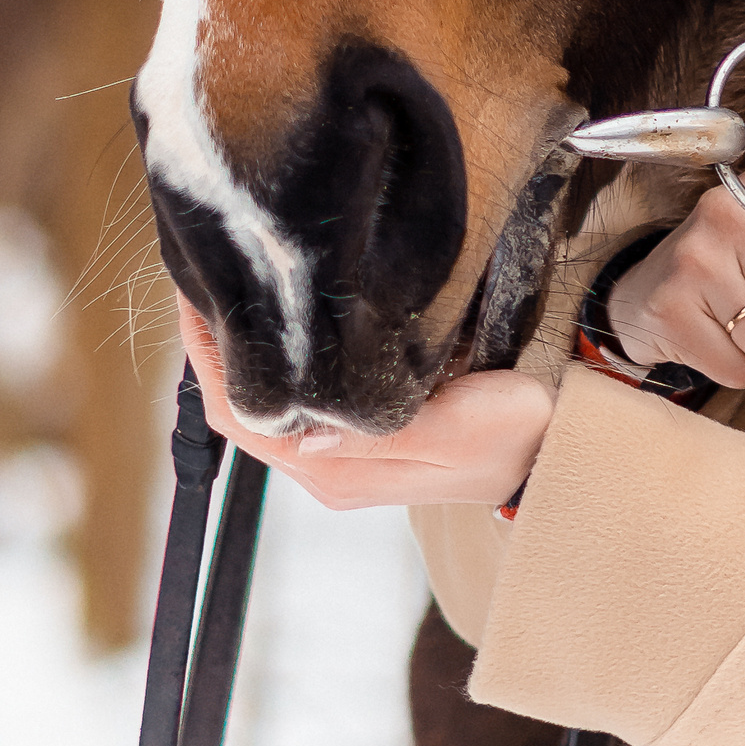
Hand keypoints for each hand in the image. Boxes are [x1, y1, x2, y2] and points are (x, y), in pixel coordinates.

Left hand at [177, 297, 550, 512]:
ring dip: (236, 350)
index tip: (191, 293)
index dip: (204, 355)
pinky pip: (285, 398)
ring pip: (257, 402)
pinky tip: (272, 319)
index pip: (238, 413)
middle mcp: (324, 468)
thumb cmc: (514, 435)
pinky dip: (266, 358)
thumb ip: (380, 434)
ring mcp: (335, 456)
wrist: (553, 453)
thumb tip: (302, 436)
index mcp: (336, 471)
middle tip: (198, 274)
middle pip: (236, 408)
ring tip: (226, 286)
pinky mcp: (353, 438)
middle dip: (209, 346)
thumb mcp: (457, 427)